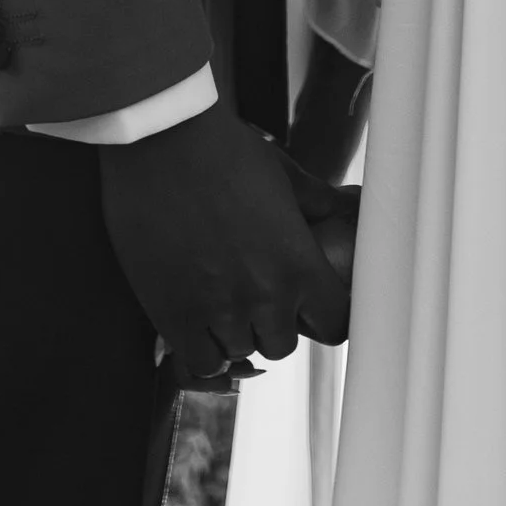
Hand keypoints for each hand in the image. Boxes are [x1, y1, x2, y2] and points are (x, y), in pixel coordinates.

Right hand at [99, 102, 350, 383]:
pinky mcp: (175, 316)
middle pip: (282, 345)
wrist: (162, 142)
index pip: (334, 323)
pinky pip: (200, 363)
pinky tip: (198, 320)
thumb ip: (315, 202)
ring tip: (222, 299)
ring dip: (234, 332)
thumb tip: (344, 206)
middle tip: (257, 295)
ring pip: (240, 353)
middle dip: (273, 323)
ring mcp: (218, 311)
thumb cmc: (224, 149)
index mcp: (298, 263)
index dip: (325, 317)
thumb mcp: (281, 173)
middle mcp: (264, 297)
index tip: (313, 307)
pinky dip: (203, 347)